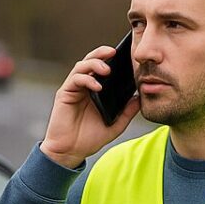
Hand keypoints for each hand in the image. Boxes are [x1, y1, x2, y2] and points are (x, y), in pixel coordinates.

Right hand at [40, 45, 140, 168]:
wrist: (70, 152)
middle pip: (91, 60)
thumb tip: (139, 99)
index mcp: (95, 91)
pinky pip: (75, 79)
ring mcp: (74, 89)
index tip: (126, 56)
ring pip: (82, 65)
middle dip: (102, 53)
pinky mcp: (65, 93)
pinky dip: (86, 79)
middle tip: (114, 51)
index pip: (103, 68)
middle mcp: (84, 86)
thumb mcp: (115, 126)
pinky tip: (97, 86)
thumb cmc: (89, 139)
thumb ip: (127, 112)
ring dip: (95, 63)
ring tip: (107, 70)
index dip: (112, 59)